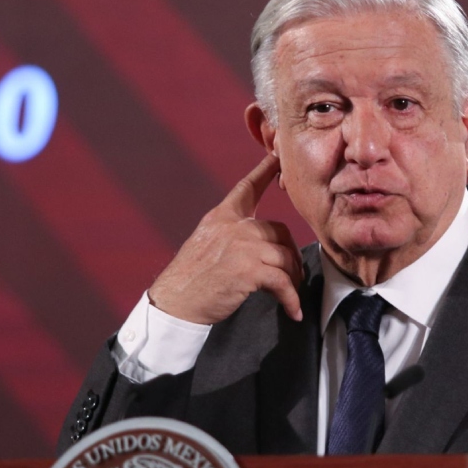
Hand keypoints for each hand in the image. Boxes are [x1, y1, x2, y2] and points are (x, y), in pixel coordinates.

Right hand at [149, 154, 303, 323]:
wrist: (175, 304)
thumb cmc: (189, 281)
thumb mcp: (205, 246)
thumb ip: (230, 237)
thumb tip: (258, 245)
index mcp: (220, 217)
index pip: (247, 188)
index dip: (264, 170)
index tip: (277, 157)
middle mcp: (232, 227)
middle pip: (279, 231)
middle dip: (290, 254)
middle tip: (292, 274)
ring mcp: (241, 246)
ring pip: (285, 257)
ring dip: (292, 279)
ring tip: (290, 295)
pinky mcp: (248, 270)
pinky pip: (282, 281)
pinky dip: (291, 298)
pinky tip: (293, 310)